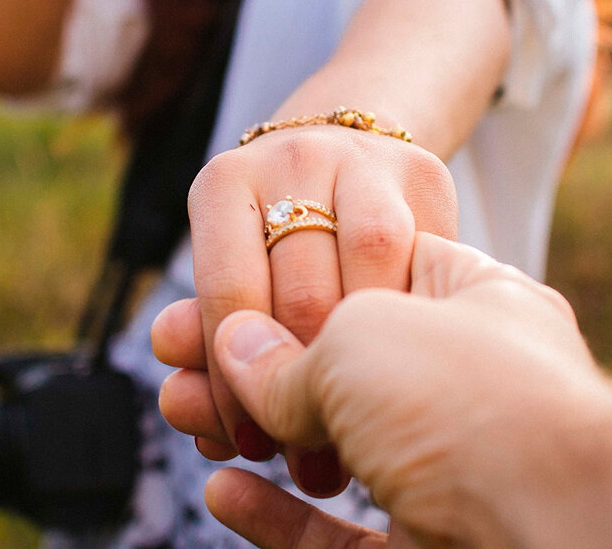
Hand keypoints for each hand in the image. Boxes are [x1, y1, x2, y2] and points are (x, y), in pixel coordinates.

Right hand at [156, 233, 611, 546]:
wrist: (561, 529)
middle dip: (245, 360)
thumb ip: (289, 351)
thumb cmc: (472, 398)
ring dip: (249, 432)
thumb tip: (232, 351)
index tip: (211, 297)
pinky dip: (279, 516)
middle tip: (171, 353)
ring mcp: (452, 468)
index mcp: (473, 303)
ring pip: (332, 448)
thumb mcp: (363, 338)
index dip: (280, 284)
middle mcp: (467, 382)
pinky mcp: (433, 547)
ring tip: (179, 411)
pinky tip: (224, 493)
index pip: (363, 274)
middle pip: (337, 364)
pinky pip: (343, 534)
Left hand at [178, 125, 457, 493]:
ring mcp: (364, 161)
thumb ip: (205, 345)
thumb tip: (184, 409)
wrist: (345, 155)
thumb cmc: (274, 247)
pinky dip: (411, 322)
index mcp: (222, 186)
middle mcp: (292, 160)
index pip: (228, 298)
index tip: (249, 445)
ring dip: (370, 358)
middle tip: (310, 457)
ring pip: (373, 271)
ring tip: (360, 425)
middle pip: (303, 292)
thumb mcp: (231, 280)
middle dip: (307, 386)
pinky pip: (424, 261)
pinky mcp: (427, 175)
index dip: (237, 385)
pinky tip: (401, 367)